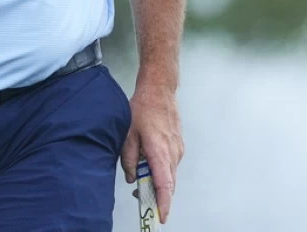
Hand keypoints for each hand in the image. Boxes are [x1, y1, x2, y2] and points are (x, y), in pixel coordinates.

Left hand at [121, 80, 183, 224]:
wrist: (160, 90)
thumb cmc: (143, 108)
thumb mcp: (128, 134)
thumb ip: (128, 158)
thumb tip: (131, 177)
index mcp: (160, 151)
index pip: (165, 185)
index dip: (163, 203)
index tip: (160, 216)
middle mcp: (173, 153)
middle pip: (169, 184)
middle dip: (157, 196)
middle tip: (141, 198)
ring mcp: (178, 150)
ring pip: (170, 175)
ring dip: (158, 181)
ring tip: (141, 177)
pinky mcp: (179, 146)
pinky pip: (171, 165)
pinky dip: (162, 170)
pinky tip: (149, 163)